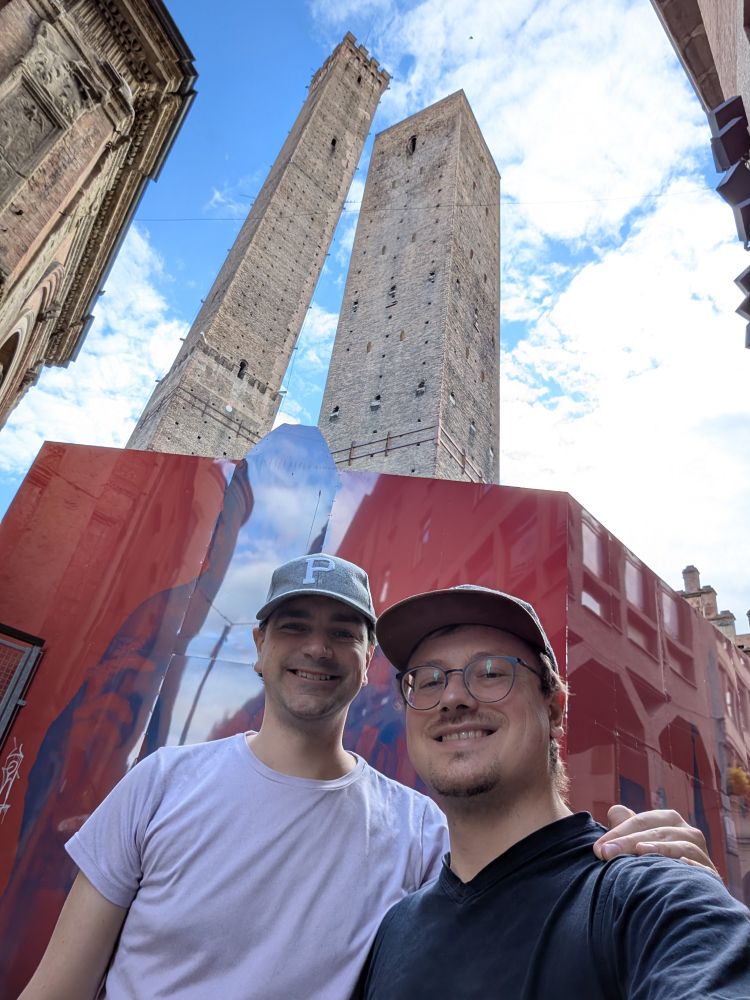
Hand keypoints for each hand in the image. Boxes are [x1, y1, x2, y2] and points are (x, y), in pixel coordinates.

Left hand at [592, 805, 720, 878]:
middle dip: (629, 841)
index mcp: (670, 821)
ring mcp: (702, 854)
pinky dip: (691, 866)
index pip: (642, 821)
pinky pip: (704, 869)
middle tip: (606, 854)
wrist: (687, 898)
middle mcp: (688, 834)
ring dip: (660, 848)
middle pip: (658, 831)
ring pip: (681, 846)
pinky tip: (678, 867)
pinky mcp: (711, 877)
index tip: (598, 849)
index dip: (618, 832)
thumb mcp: (640, 842)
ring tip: (639, 852)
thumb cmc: (657, 864)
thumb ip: (626, 826)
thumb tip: (615, 811)